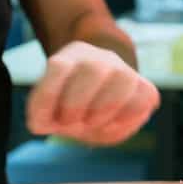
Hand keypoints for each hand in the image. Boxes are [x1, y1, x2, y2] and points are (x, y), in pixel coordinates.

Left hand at [26, 41, 159, 145]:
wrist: (96, 103)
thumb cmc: (66, 108)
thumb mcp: (47, 112)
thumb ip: (39, 117)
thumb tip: (38, 124)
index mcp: (69, 58)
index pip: (59, 66)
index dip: (48, 97)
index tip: (44, 121)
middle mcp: (98, 58)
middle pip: (93, 69)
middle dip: (77, 104)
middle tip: (70, 123)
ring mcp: (124, 71)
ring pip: (124, 79)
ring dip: (103, 111)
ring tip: (91, 124)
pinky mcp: (144, 88)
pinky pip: (144, 98)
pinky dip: (127, 118)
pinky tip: (111, 125)